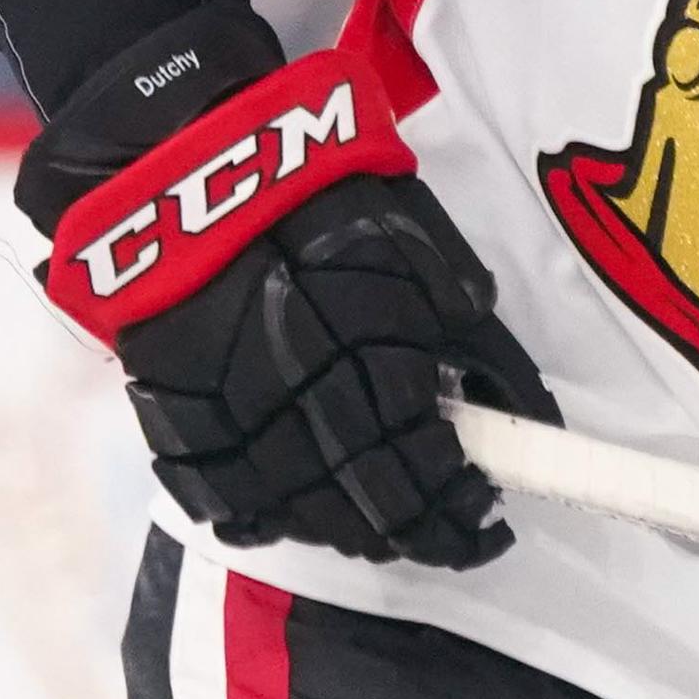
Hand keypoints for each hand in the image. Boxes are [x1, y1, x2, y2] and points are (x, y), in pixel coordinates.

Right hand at [33, 5, 555, 567]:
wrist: (185, 160)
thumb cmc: (323, 193)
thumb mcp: (420, 246)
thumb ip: (471, 332)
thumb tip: (524, 409)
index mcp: (372, 361)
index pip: (427, 468)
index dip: (461, 509)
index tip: (488, 524)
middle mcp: (304, 405)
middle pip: (368, 506)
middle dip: (419, 531)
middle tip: (450, 537)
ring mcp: (233, 419)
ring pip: (300, 513)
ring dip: (352, 534)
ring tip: (384, 533)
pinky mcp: (174, 416)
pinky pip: (220, 495)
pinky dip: (263, 518)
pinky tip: (294, 518)